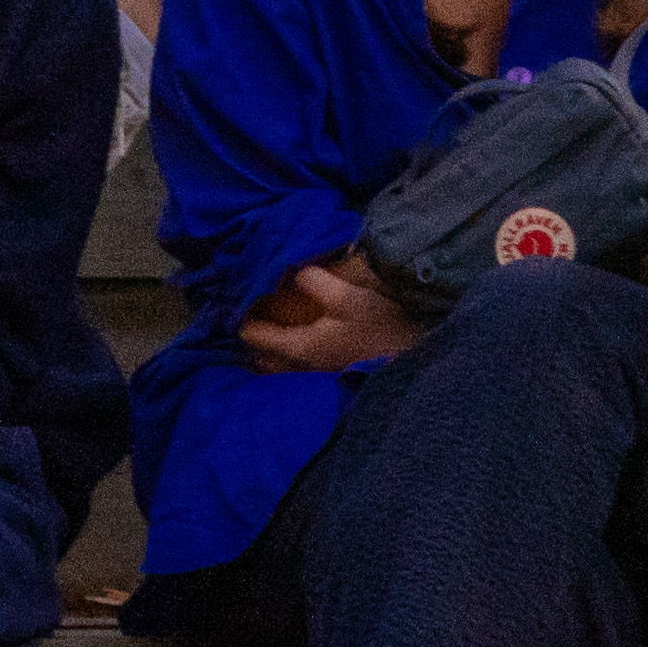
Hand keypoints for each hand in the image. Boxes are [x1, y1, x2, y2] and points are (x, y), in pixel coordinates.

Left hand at [237, 257, 419, 376]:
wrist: (413, 357)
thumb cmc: (379, 326)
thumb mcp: (348, 297)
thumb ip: (316, 281)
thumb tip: (294, 272)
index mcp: (301, 346)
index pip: (259, 338)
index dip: (244, 321)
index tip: (233, 307)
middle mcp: (304, 366)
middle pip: (264, 361)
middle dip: (251, 345)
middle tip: (245, 324)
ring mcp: (319, 374)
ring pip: (281, 370)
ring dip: (267, 356)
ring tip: (261, 342)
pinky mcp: (333, 374)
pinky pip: (297, 372)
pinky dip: (285, 362)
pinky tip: (293, 351)